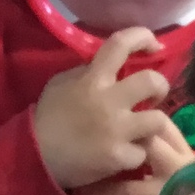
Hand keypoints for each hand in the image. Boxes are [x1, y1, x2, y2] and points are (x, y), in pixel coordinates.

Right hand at [34, 27, 184, 191]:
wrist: (35, 157)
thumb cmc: (47, 118)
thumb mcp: (60, 83)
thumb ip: (85, 72)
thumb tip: (107, 68)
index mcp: (93, 78)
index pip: (121, 44)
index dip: (142, 37)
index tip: (154, 45)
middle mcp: (109, 101)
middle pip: (153, 82)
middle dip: (160, 87)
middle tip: (153, 97)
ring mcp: (117, 130)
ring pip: (158, 120)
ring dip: (153, 124)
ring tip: (144, 129)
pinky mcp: (118, 157)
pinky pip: (142, 152)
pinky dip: (136, 155)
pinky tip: (126, 155)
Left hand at [78, 126, 194, 194]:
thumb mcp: (189, 162)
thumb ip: (170, 141)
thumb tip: (144, 120)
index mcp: (184, 155)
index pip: (157, 130)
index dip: (133, 127)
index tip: (107, 126)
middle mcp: (177, 173)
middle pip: (141, 155)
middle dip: (112, 155)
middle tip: (85, 153)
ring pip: (130, 189)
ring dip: (104, 189)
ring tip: (83, 188)